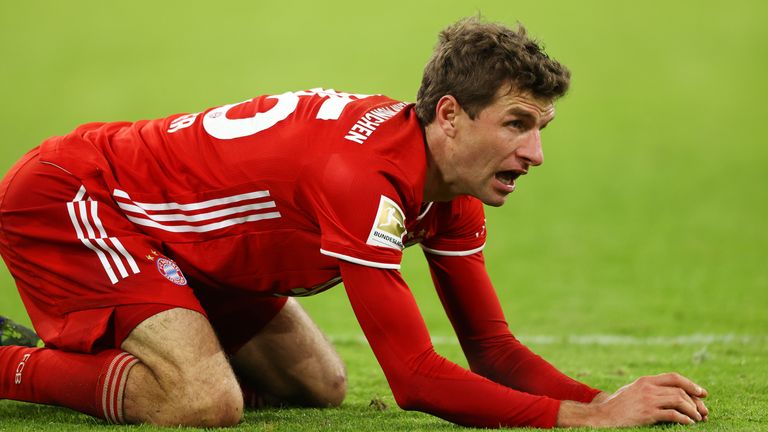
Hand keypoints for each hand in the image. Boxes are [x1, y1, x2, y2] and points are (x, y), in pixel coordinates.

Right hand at [557, 373, 708, 427]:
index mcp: (646, 380)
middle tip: (704, 412)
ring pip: (679, 401)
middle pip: (680, 390)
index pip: (674, 377)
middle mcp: (648, 388)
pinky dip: (684, 419)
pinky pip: (673, 414)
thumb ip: (649, 388)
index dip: (691, 384)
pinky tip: (688, 423)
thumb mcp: (633, 390)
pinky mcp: (648, 413)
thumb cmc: (618, 405)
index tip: (703, 393)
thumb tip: (669, 391)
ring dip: (693, 411)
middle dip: (696, 401)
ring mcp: (648, 400)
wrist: (604, 415)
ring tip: (698, 419)